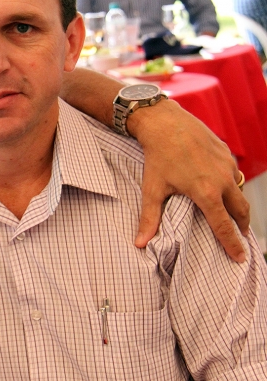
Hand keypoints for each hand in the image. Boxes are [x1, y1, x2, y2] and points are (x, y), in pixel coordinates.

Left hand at [129, 99, 249, 261]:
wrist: (164, 122)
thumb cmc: (157, 157)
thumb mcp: (152, 189)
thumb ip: (149, 218)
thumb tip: (139, 244)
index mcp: (207, 193)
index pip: (224, 226)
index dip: (233, 244)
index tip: (240, 258)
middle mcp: (223, 180)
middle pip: (241, 211)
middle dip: (242, 226)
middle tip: (240, 237)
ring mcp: (227, 165)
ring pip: (239, 191)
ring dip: (238, 204)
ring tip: (233, 215)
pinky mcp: (226, 152)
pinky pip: (233, 173)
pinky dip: (231, 184)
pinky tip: (222, 187)